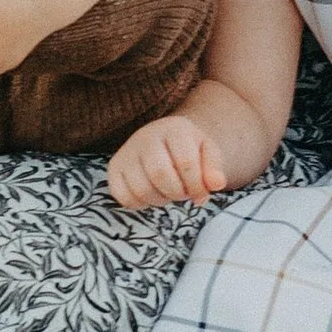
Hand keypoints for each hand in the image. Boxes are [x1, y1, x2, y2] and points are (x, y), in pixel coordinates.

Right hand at [107, 116, 235, 210]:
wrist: (165, 140)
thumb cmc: (189, 149)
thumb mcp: (207, 153)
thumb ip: (214, 168)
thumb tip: (217, 184)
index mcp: (173, 128)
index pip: (186, 162)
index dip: (196, 185)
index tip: (201, 194)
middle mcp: (145, 136)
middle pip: (160, 174)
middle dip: (177, 193)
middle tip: (183, 193)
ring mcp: (127, 151)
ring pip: (141, 188)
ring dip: (160, 200)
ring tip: (168, 192)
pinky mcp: (114, 168)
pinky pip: (123, 196)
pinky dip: (140, 203)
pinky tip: (152, 193)